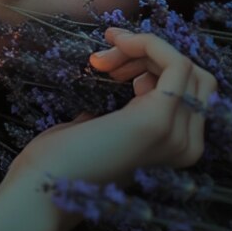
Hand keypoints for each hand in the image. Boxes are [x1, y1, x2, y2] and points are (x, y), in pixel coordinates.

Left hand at [7, 28, 217, 188]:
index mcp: (176, 147)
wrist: (42, 187)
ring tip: (101, 59)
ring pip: (182, 64)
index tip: (112, 61)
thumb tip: (138, 82)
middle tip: (105, 57)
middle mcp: (187, 145)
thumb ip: (130, 111)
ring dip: (141, 47)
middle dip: (148, 53)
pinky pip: (176, 64)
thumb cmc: (64, 158)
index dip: (153, 66)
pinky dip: (149, 43)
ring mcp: (177, 133)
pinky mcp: (160, 119)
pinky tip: (116, 44)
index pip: (188, 89)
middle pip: (189, 74)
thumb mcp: (108, 126)